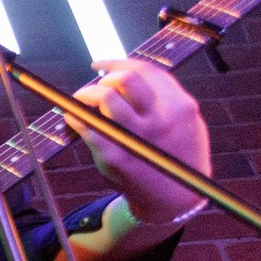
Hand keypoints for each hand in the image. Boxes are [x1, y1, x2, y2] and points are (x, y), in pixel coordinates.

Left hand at [68, 58, 210, 221]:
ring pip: (104, 98)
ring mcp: (137, 136)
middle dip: (104, 78)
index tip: (100, 66)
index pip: (145, 71)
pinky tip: (74, 120)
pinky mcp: (115, 155)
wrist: (176, 197)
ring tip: (79, 100)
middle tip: (94, 87)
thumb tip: (128, 72)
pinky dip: (75, 117)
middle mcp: (160, 118)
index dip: (118, 63)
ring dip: (84, 94)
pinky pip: (87, 126)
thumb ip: (165, 97)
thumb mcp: (186, 121)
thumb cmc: (175, 153)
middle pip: (126, 79)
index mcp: (179, 105)